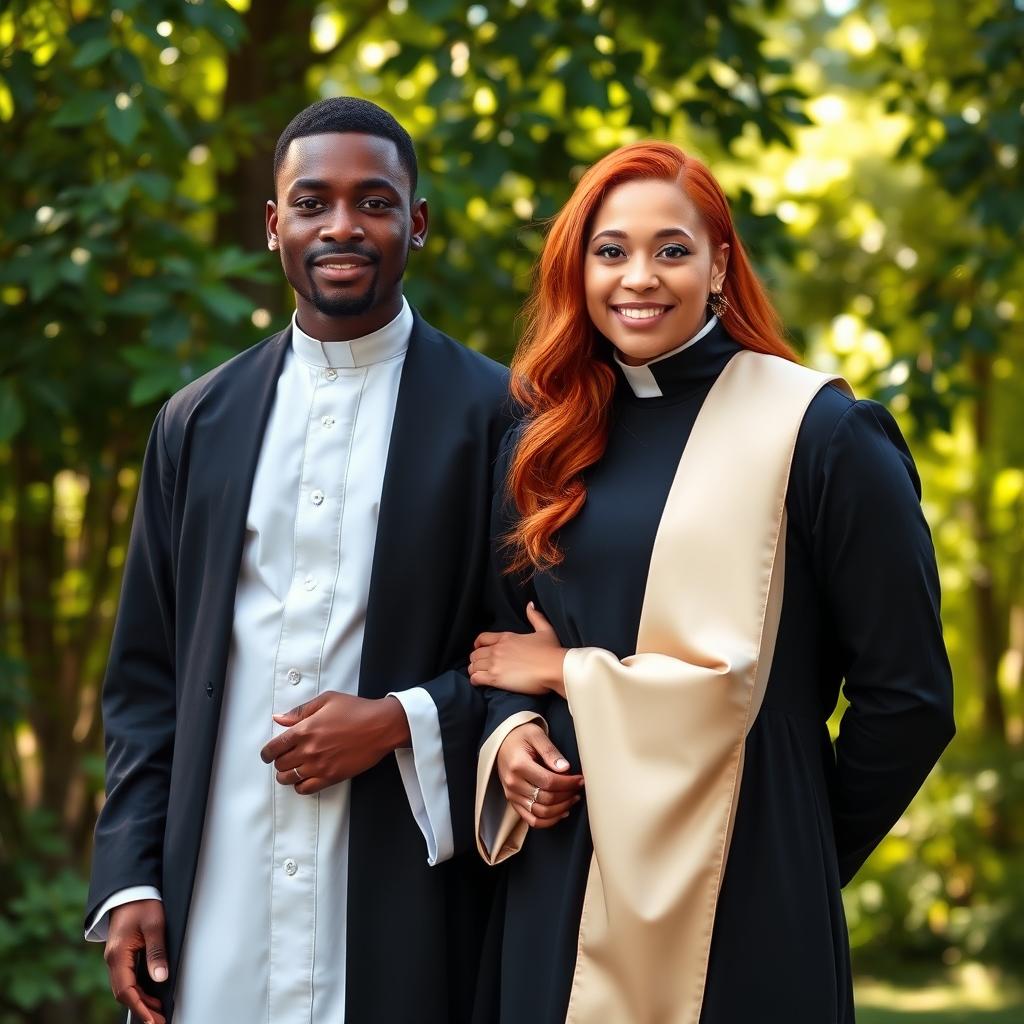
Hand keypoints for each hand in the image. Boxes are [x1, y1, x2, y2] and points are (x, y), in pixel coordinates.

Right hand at [104, 899, 167, 1023]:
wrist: (130, 889)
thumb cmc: (143, 903)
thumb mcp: (155, 924)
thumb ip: (157, 951)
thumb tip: (161, 978)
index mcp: (118, 954)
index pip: (126, 989)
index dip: (140, 1007)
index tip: (153, 1020)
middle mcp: (113, 960)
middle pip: (124, 993)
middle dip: (141, 1009)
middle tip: (159, 1021)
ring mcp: (116, 958)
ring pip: (125, 987)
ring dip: (140, 1001)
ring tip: (157, 1013)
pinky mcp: (122, 955)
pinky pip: (127, 978)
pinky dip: (138, 990)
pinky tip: (150, 995)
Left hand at [260, 692, 410, 794]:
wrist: (381, 726)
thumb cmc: (357, 711)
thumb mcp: (327, 701)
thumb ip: (300, 711)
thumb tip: (279, 719)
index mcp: (305, 729)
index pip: (274, 747)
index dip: (267, 753)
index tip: (268, 754)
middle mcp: (309, 750)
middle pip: (280, 764)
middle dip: (278, 761)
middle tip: (284, 758)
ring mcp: (319, 765)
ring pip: (289, 779)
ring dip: (286, 775)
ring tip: (292, 769)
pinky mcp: (331, 777)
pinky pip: (305, 789)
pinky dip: (300, 786)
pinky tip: (304, 779)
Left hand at [470, 603, 566, 696]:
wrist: (554, 668)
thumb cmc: (552, 650)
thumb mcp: (545, 629)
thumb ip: (535, 617)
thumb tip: (530, 605)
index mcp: (507, 637)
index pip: (482, 638)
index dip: (478, 644)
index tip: (479, 649)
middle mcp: (497, 649)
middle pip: (475, 653)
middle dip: (476, 659)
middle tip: (480, 665)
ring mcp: (495, 663)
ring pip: (473, 666)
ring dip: (474, 670)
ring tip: (479, 675)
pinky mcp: (496, 678)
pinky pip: (476, 678)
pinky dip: (475, 680)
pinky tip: (479, 683)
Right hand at [496, 722, 583, 828]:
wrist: (504, 741)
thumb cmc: (521, 736)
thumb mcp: (537, 735)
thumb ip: (550, 751)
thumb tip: (565, 769)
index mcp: (518, 765)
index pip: (549, 782)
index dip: (568, 783)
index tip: (580, 779)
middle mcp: (513, 783)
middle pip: (546, 799)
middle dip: (567, 796)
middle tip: (578, 788)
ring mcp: (512, 795)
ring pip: (540, 813)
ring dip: (560, 809)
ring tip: (573, 799)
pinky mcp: (513, 801)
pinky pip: (531, 820)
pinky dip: (548, 821)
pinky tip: (561, 812)